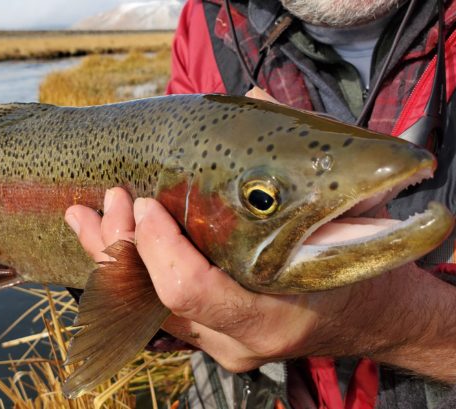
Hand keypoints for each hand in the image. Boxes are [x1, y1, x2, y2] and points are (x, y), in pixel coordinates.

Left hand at [66, 188, 455, 382]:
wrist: (372, 318)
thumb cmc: (362, 263)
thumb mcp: (348, 214)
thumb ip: (298, 159)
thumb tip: (253, 99)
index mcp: (273, 313)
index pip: (191, 291)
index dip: (157, 248)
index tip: (144, 202)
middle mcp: (237, 338)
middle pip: (153, 302)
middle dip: (120, 248)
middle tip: (108, 199)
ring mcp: (218, 344)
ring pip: (143, 309)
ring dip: (109, 259)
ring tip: (83, 215)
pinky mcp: (207, 338)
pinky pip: (151, 310)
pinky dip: (124, 273)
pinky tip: (100, 239)